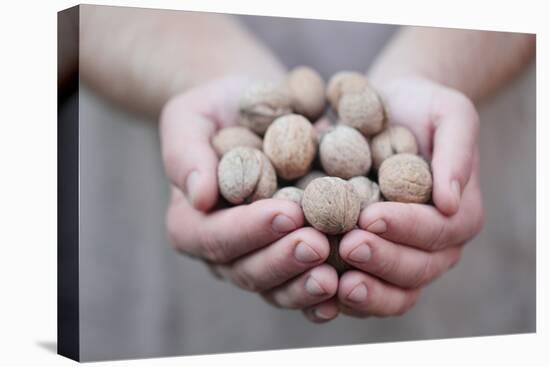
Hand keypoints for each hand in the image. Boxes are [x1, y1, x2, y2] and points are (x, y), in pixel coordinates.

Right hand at [160, 76, 339, 321]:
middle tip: (318, 245)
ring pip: (277, 287)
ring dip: (305, 285)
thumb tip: (198, 197)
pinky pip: (303, 284)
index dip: (249, 229)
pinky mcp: (289, 259)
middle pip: (246, 270)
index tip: (286, 213)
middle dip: (283, 260)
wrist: (259, 109)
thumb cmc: (219, 109)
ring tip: (336, 276)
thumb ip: (186, 153)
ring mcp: (257, 259)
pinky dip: (324, 294)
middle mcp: (222, 250)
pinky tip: (348, 288)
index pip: (213, 235)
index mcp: (191, 221)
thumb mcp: (190, 116)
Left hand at [317, 76, 483, 317]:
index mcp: (458, 214)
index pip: (437, 230)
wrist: (388, 111)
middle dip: (382, 260)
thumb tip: (450, 200)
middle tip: (348, 246)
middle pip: (417, 268)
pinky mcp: (372, 261)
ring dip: (366, 292)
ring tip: (335, 283)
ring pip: (394, 291)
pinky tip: (320, 295)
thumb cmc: (421, 109)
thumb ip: (457, 150)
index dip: (406, 227)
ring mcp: (403, 257)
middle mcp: (434, 245)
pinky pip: (365, 290)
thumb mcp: (449, 113)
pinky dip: (345, 299)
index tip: (370, 217)